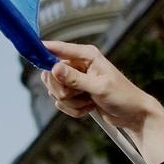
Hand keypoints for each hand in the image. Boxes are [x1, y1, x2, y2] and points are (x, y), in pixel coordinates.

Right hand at [42, 40, 163, 163]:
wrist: (133, 115)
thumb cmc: (123, 96)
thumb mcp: (99, 87)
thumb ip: (75, 79)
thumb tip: (54, 68)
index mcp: (87, 55)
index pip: (58, 49)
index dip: (43, 50)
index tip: (29, 52)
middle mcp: (79, 65)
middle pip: (50, 74)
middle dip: (63, 90)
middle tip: (80, 94)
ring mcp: (76, 80)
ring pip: (55, 91)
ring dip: (71, 102)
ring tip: (90, 102)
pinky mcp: (76, 94)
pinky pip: (61, 103)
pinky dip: (75, 109)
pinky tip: (90, 108)